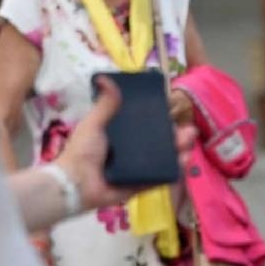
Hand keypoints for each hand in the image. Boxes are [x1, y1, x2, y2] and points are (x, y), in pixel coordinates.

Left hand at [57, 76, 197, 211]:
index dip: (161, 120)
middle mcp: (130, 153)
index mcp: (120, 137)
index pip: (145, 126)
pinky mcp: (139, 187)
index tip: (174, 112)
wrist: (76, 183)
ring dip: (178, 152)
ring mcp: (136, 171)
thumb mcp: (94, 123)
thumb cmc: (82, 151)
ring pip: (163, 160)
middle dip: (175, 136)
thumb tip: (105, 78)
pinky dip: (172, 171)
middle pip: (159, 143)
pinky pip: (158, 179)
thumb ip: (105, 104)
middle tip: (189, 130)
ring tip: (189, 143)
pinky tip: (183, 162)